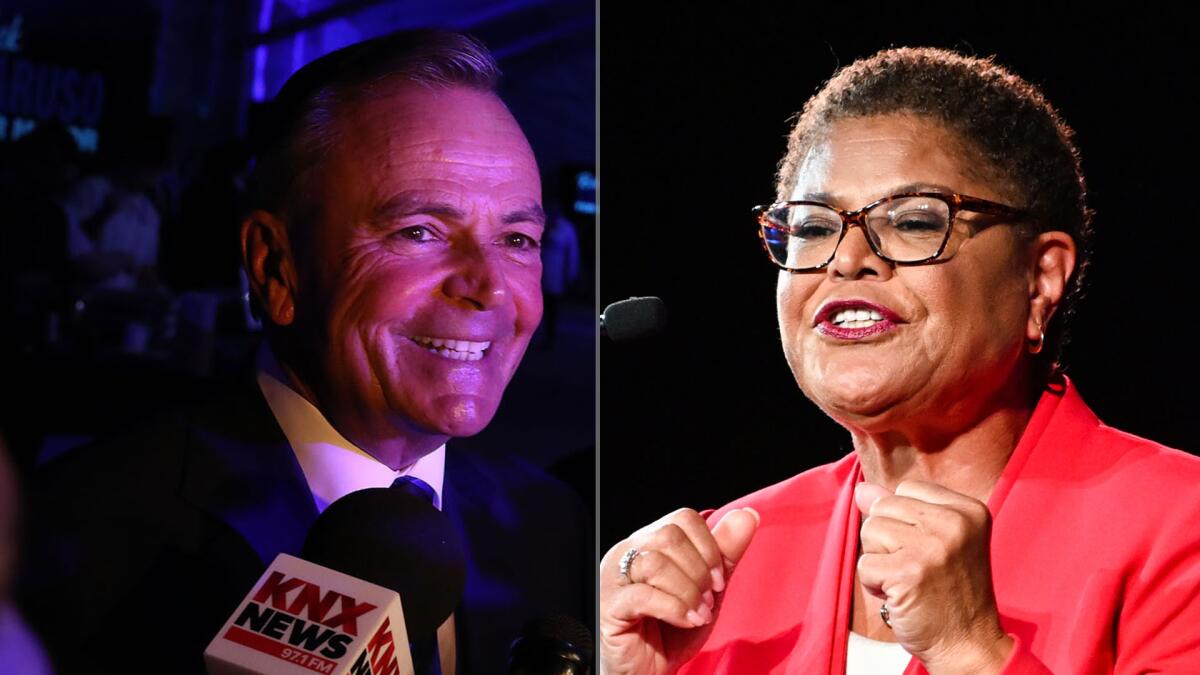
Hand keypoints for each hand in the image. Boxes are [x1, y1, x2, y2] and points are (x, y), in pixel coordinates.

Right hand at [599, 507, 758, 674]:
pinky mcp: (610, 606)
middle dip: (700, 569)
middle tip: (708, 598)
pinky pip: (644, 595)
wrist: (647, 671)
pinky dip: (675, 609)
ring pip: (656, 563)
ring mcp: (614, 578)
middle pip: (669, 535)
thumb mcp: (707, 590)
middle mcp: (627, 553)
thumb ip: (724, 554)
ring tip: (698, 613)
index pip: (682, 518)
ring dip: (688, 591)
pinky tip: (687, 622)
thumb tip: (748, 515)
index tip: (719, 579)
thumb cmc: (670, 631)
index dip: (709, 545)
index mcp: (649, 542)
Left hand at [855, 481, 1012, 673]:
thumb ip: (902, 510)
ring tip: (907, 580)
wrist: (969, 644)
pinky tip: (900, 596)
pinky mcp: (908, 572)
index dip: (903, 520)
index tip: (927, 549)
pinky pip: (864, 565)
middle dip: (887, 540)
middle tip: (916, 568)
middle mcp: (954, 523)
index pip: (906, 488)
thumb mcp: (938, 541)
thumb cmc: (951, 593)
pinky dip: (873, 585)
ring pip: (869, 531)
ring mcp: (932, 547)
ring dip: (879, 561)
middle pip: (883, 507)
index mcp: (968, 509)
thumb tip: (862, 489)